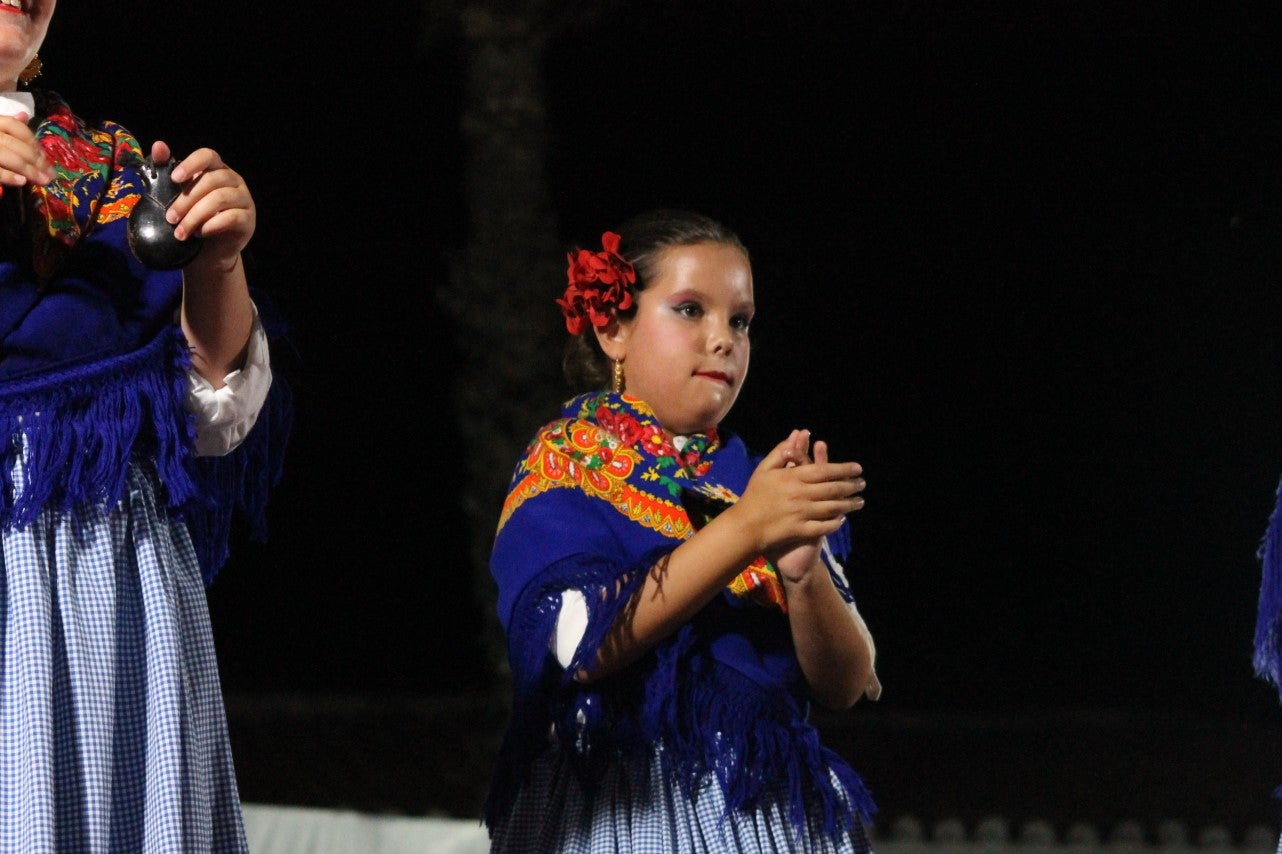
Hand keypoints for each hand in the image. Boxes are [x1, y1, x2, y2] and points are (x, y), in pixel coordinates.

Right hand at [0, 113, 51, 186]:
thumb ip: (6, 125)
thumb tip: (24, 116)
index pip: (13, 126)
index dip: (32, 140)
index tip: (44, 156)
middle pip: (13, 143)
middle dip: (35, 159)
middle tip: (50, 175)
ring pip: (6, 156)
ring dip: (27, 169)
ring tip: (41, 180)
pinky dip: (7, 176)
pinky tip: (21, 182)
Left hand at [150, 140, 254, 270]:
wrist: (209, 251)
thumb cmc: (193, 218)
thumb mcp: (178, 195)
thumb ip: (168, 171)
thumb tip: (159, 145)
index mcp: (216, 169)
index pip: (208, 156)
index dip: (192, 164)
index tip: (174, 178)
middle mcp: (233, 180)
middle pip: (211, 181)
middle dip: (186, 200)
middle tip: (170, 218)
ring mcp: (244, 199)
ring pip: (220, 199)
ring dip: (195, 216)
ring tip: (181, 232)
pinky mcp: (248, 219)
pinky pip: (231, 217)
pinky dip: (212, 225)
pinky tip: (200, 234)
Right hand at [733, 429, 864, 562]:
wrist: (744, 527)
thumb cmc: (754, 496)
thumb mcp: (764, 470)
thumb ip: (780, 452)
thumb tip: (795, 435)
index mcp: (792, 477)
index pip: (825, 470)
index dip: (844, 469)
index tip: (858, 469)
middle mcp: (800, 494)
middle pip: (833, 489)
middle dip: (851, 486)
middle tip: (862, 484)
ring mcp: (802, 514)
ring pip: (833, 508)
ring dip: (849, 504)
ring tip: (859, 501)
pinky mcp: (801, 531)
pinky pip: (824, 526)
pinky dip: (836, 523)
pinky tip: (842, 519)